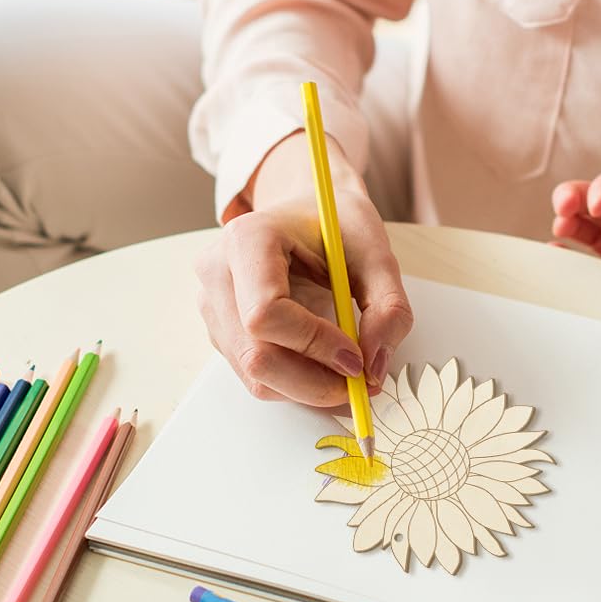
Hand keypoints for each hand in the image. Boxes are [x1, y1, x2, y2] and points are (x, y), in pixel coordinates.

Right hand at [195, 140, 412, 407]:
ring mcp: (212, 304)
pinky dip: (295, 384)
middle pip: (255, 355)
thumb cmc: (336, 225)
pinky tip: (324, 367)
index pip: (265, 313)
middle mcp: (217, 272)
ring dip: (307, 388)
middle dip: (313, 382)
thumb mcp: (377, 252)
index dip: (313, 344)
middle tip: (360, 384)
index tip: (356, 358)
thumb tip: (374, 367)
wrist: (307, 213)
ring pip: (254, 375)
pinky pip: (254, 375)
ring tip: (348, 375)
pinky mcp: (221, 329)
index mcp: (247, 239)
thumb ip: (388, 307)